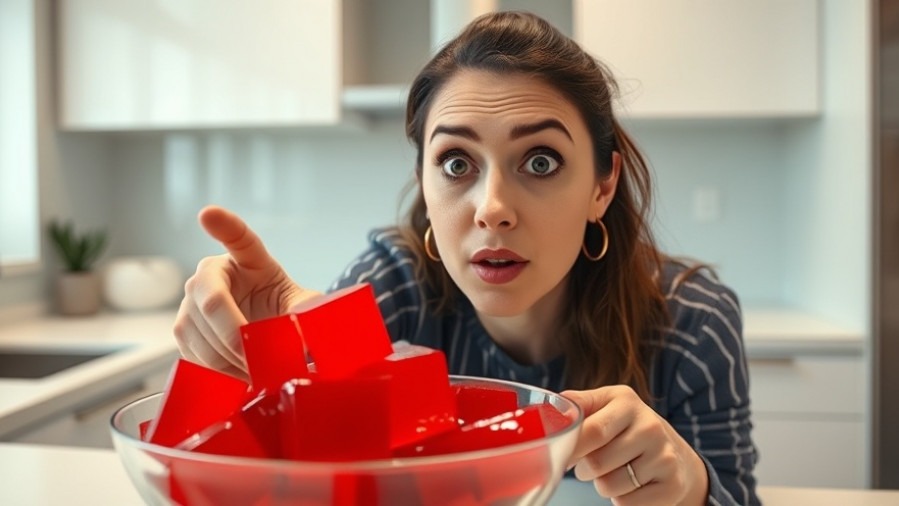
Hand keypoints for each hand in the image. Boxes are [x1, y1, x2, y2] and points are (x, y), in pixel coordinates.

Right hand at [173, 205, 320, 377]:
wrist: (270, 339)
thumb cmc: (287, 313)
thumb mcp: (304, 307)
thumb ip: (309, 311)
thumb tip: (310, 322)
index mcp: (246, 259)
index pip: (236, 236)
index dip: (223, 225)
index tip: (209, 214)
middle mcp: (210, 275)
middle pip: (211, 303)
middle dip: (235, 337)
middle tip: (259, 362)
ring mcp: (190, 303)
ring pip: (196, 333)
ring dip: (226, 360)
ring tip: (254, 374)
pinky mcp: (183, 333)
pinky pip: (191, 355)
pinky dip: (215, 372)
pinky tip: (237, 379)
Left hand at [563, 386, 708, 505]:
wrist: (675, 455)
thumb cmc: (627, 429)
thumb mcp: (605, 405)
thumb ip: (577, 404)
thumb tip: (547, 413)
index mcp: (626, 401)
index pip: (591, 430)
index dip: (569, 448)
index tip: (556, 456)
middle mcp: (650, 426)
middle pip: (596, 462)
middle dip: (583, 469)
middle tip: (588, 464)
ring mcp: (664, 456)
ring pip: (609, 486)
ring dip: (602, 484)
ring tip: (613, 471)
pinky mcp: (672, 485)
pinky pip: (627, 503)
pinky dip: (621, 499)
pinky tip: (632, 484)